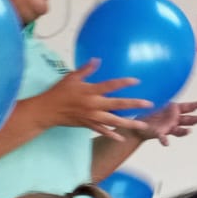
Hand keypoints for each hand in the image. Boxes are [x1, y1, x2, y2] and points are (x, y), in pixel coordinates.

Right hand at [30, 59, 152, 139]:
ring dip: (129, 123)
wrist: (47, 111)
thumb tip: (97, 59)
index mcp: (90, 91)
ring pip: (114, 121)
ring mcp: (92, 116)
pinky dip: (112, 134)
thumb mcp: (71, 77)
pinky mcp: (88, 125)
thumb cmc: (59, 92)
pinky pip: (102, 131)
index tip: (137, 81)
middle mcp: (93, 104)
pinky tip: (122, 137)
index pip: (110, 86)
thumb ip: (86, 69)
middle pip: (118, 105)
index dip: (124, 83)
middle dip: (134, 104)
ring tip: (142, 125)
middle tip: (149, 104)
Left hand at [132, 100, 196, 145]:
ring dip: (185, 131)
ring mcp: (168, 128)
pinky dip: (165, 141)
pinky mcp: (160, 133)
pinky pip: (163, 137)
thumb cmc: (150, 114)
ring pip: (179, 130)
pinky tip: (167, 143)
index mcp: (174, 110)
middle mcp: (174, 120)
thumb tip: (173, 87)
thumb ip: (166, 100)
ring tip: (189, 131)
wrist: (139, 126)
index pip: (188, 107)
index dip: (196, 105)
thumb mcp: (158, 104)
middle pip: (188, 120)